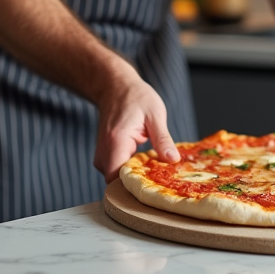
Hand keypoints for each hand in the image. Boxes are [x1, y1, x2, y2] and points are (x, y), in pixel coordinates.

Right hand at [91, 65, 181, 182]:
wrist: (115, 87)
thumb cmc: (136, 97)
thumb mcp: (155, 115)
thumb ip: (163, 139)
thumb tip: (173, 160)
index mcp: (117, 141)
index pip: (117, 179)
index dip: (134, 186)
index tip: (155, 185)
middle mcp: (104, 151)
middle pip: (116, 181)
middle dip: (137, 183)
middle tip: (159, 179)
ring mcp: (101, 154)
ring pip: (115, 178)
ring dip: (133, 176)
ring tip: (153, 168)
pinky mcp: (104, 155)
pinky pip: (115, 170)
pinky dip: (129, 170)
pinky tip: (144, 162)